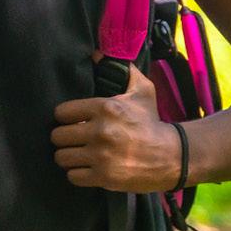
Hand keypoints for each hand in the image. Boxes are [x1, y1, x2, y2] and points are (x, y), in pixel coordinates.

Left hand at [49, 64, 178, 191]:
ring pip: (62, 157)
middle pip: (57, 136)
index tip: (74, 121)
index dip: (65, 117)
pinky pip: (73, 177)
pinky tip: (87, 168)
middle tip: (74, 139)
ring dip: (69, 157)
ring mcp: (101, 156)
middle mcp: (100, 131)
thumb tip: (97, 53)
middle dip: (65, 138)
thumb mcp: (142, 90)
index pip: (61, 112)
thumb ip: (122, 70)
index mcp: (104, 107)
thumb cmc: (152, 122)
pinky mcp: (104, 177)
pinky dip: (78, 174)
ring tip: (79, 154)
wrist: (173, 155)